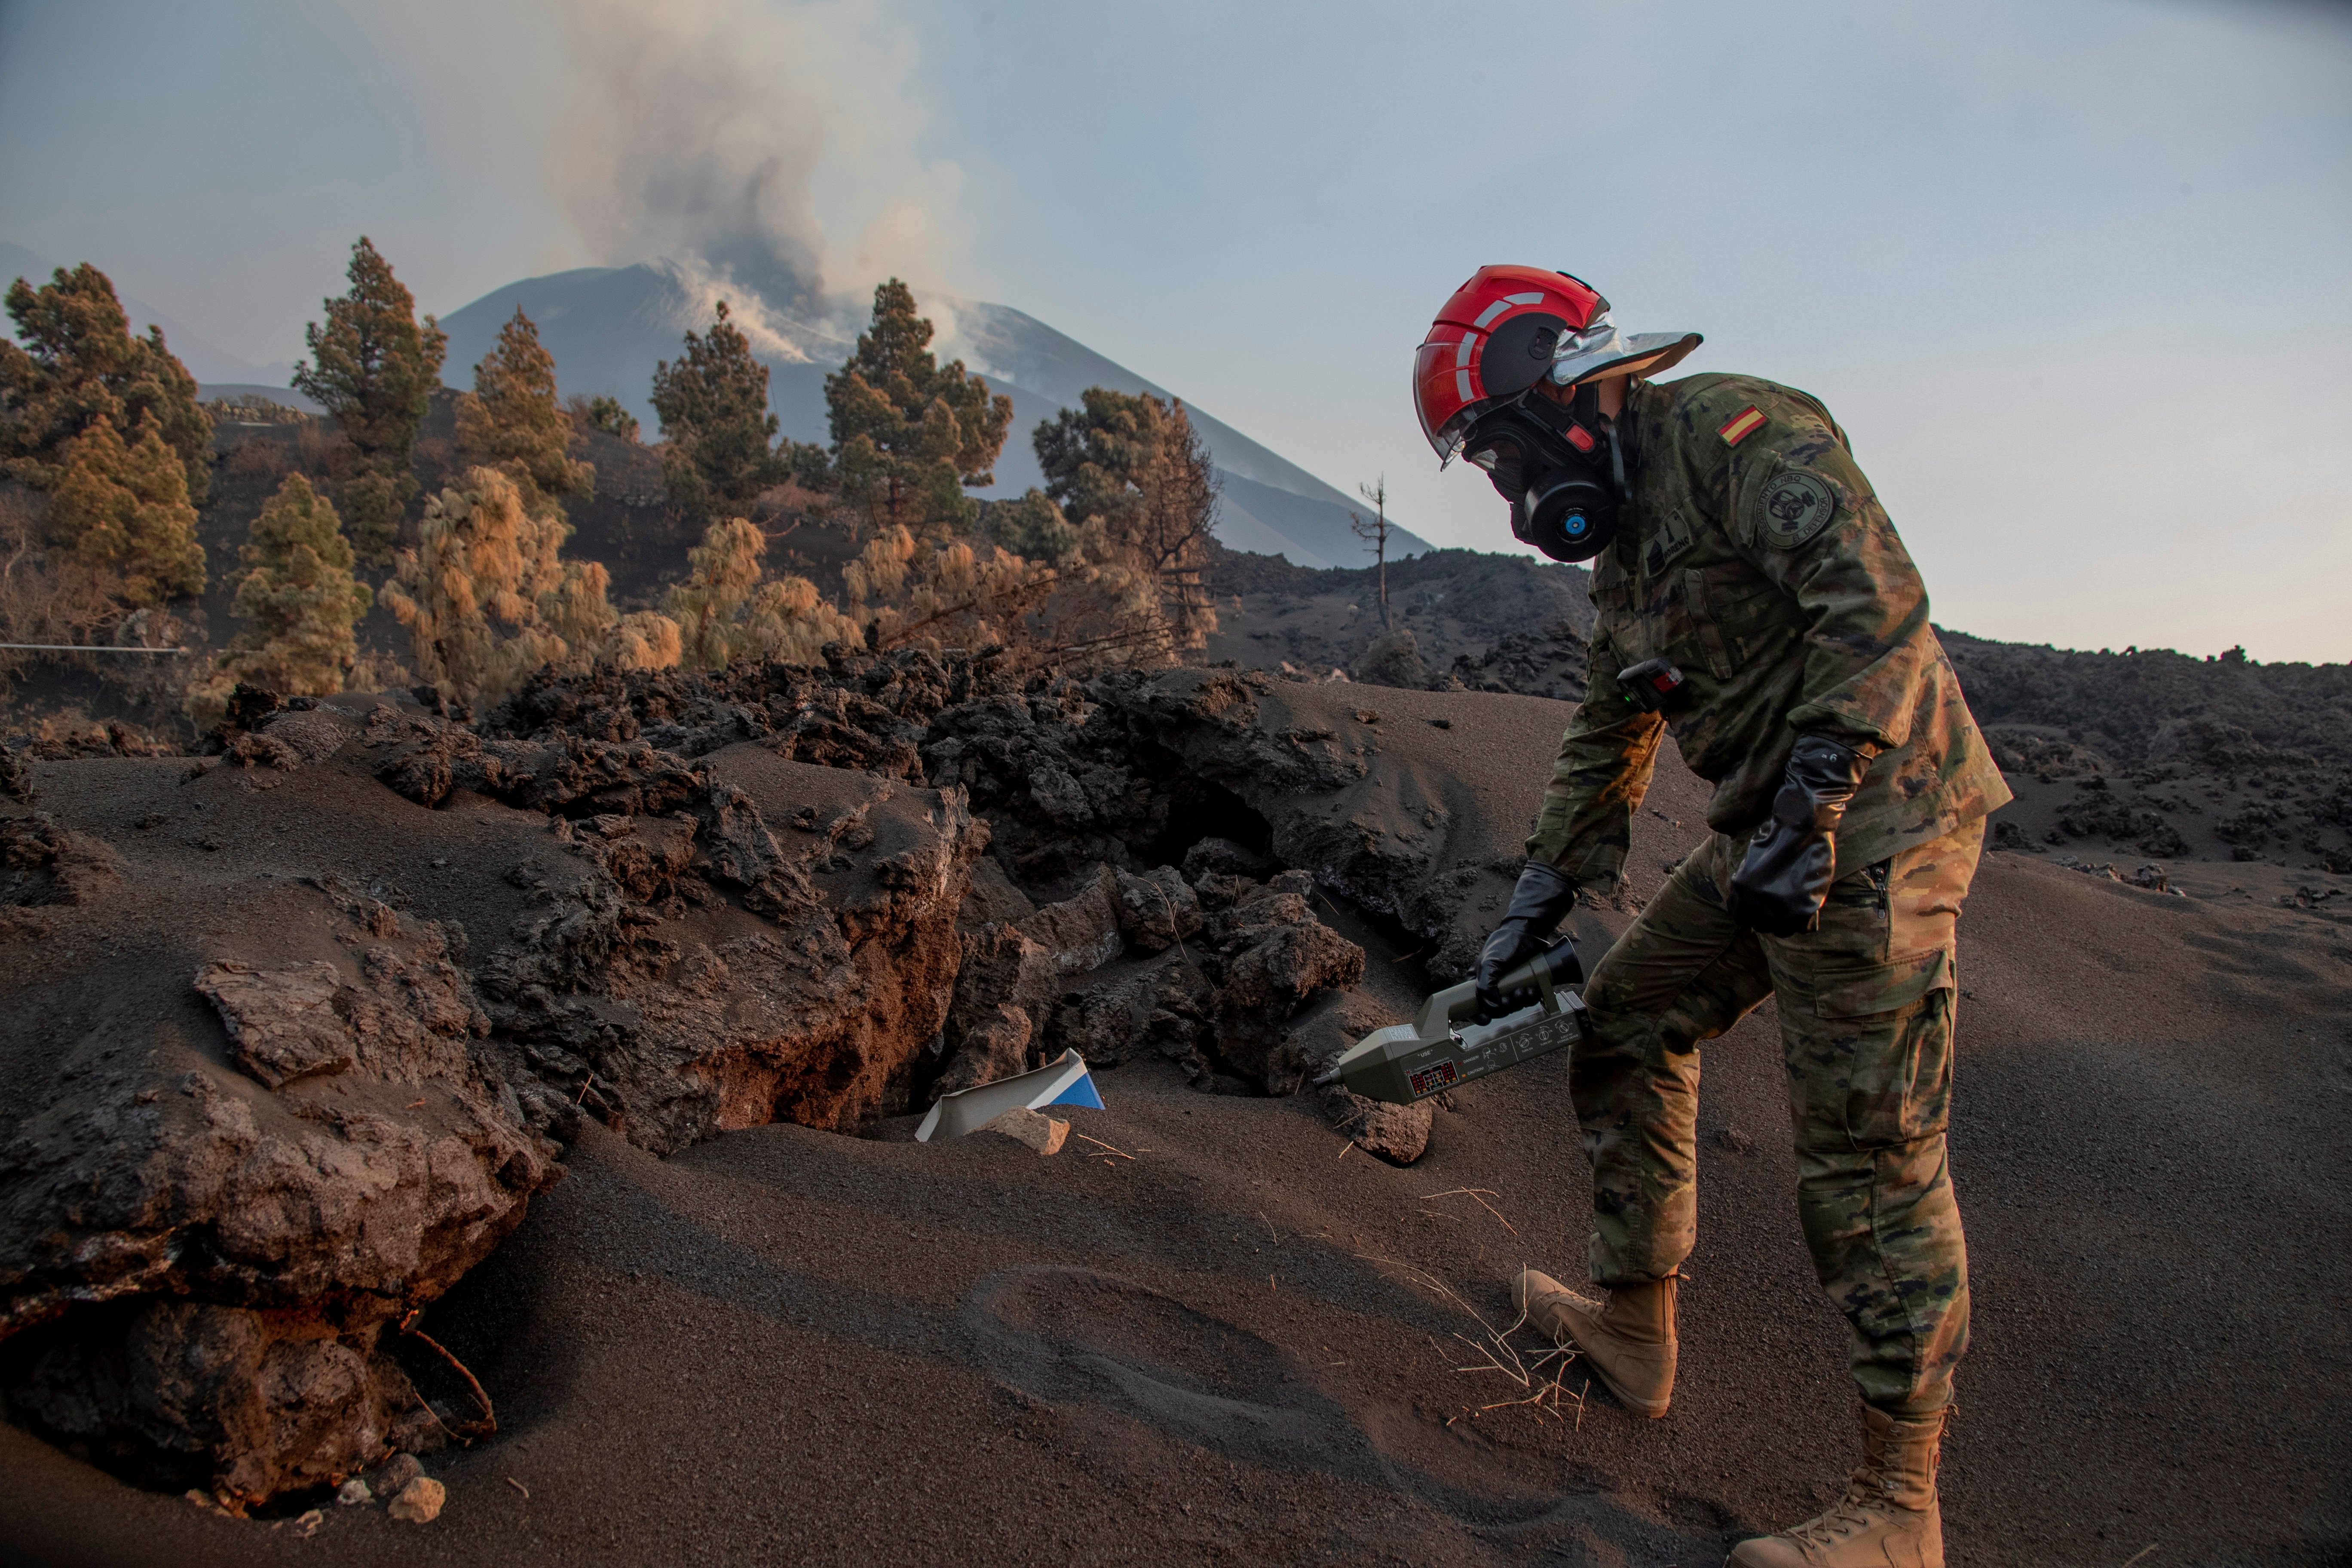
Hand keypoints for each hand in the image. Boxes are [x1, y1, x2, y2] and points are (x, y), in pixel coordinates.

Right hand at [1477, 862, 1578, 1019]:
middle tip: (1510, 998)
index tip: (1486, 1018)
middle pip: (1496, 1010)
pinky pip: (1527, 1001)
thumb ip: (1485, 985)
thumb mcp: (1490, 962)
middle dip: (1505, 1007)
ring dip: (1519, 1002)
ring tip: (1523, 990)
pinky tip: (1532, 989)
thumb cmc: (1505, 943)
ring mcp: (1510, 988)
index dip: (1477, 1014)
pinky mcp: (1525, 986)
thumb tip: (1491, 1006)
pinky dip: (1531, 998)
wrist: (1528, 932)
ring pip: (1513, 1007)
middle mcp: (1494, 987)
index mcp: (1479, 981)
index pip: (1472, 1004)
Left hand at [1727, 735, 1868, 935]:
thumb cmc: (1778, 836)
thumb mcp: (1752, 861)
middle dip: (1770, 921)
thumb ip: (1749, 885)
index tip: (1761, 913)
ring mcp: (1781, 906)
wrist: (1802, 823)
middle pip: (1761, 927)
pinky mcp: (1805, 907)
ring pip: (1782, 931)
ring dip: (1788, 923)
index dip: (1751, 916)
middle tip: (1781, 910)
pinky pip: (1803, 927)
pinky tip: (1807, 909)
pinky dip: (1805, 922)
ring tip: (1795, 910)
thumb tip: (1750, 904)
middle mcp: (1756, 901)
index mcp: (1740, 888)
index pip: (1741, 917)